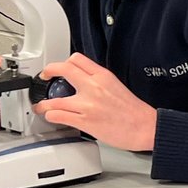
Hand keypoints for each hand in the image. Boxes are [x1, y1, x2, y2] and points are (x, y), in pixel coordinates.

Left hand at [34, 53, 157, 152]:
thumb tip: (84, 83)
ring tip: (42, 106)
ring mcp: (88, 105)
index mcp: (103, 76)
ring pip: (54, 99)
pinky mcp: (85, 121)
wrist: (145, 127)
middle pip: (63, 69)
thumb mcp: (117, 86)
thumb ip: (99, 82)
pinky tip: (52, 117)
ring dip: (44, 104)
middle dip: (48, 71)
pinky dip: (51, 116)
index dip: (63, 62)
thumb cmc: (134, 111)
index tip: (59, 68)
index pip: (77, 60)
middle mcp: (94, 87)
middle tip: (44, 76)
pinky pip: (59, 116)